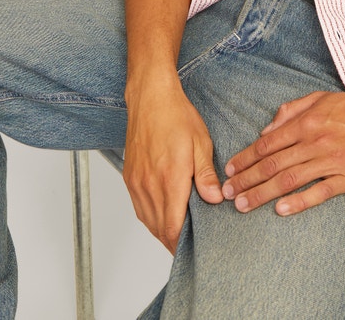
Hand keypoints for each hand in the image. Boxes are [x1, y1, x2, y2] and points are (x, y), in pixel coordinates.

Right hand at [123, 81, 222, 252]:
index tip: (193, 247)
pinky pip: (138, 207)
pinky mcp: (129, 177)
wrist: (150, 98)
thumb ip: (206, 175)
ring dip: (161, 230)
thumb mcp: (201, 143)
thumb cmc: (176, 116)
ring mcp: (136, 182)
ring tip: (178, 233)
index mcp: (170, 178)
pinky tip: (162, 214)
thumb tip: (215, 199)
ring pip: (147, 220)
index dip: (181, 243)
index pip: (172, 226)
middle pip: (158, 229)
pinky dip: (150, 216)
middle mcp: (149, 184)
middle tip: (190, 244)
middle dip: (173, 240)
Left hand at [221, 91, 344, 215]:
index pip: (268, 144)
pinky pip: (319, 192)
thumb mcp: (321, 99)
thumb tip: (266, 130)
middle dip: (246, 180)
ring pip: (290, 180)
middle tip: (227, 194)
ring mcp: (333, 161)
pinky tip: (280, 209)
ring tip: (243, 205)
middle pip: (273, 164)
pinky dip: (298, 202)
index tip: (230, 170)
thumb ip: (292, 111)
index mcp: (308, 122)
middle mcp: (316, 141)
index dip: (246, 158)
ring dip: (263, 194)